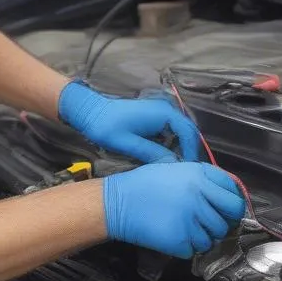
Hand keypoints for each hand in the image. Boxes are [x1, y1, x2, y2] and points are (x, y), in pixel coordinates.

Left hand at [58, 81, 200, 162]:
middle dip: (187, 151)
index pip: (188, 133)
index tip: (188, 169)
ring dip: (179, 148)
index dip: (191, 153)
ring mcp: (160, 111)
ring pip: (179, 132)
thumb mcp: (128, 143)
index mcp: (163, 113)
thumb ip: (152, 153)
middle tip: (183, 171)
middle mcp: (165, 109)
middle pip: (187, 132)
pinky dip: (170, 144)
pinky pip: (169, 131)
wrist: (90, 112)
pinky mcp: (153, 116)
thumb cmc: (106, 126)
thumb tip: (173, 164)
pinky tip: (164, 158)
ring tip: (175, 167)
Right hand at [102, 162, 244, 257]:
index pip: (233, 192)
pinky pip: (195, 249)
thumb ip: (202, 178)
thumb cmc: (143, 184)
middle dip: (222, 221)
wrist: (117, 204)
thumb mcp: (174, 169)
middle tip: (209, 222)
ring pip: (213, 237)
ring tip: (184, 228)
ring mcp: (191, 220)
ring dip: (202, 236)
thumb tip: (226, 192)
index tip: (225, 208)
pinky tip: (173, 236)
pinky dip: (186, 247)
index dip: (231, 202)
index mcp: (199, 176)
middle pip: (229, 217)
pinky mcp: (181, 241)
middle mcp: (199, 197)